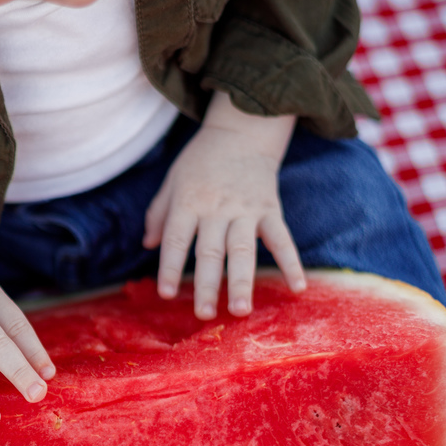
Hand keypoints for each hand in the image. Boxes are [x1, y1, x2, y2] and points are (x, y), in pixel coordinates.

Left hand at [143, 100, 305, 318]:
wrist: (243, 131)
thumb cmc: (201, 160)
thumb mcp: (173, 180)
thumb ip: (159, 213)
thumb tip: (147, 245)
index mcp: (189, 202)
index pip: (178, 240)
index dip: (170, 267)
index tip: (167, 294)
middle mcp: (217, 209)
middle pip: (211, 252)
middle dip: (208, 285)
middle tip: (205, 315)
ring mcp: (246, 210)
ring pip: (244, 251)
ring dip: (243, 282)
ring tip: (241, 311)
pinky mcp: (270, 209)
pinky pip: (282, 239)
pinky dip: (291, 263)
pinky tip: (298, 288)